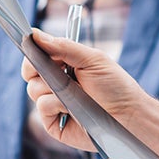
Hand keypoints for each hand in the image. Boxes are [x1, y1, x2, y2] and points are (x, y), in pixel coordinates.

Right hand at [22, 29, 148, 150]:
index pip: (37, 55)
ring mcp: (53, 104)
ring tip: (77, 92)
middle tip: (63, 71)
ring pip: (33, 90)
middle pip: (30, 73)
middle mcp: (55, 84)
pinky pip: (42, 108)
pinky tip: (73, 108)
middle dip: (42, 69)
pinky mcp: (53, 123)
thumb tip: (34, 35)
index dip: (33, 51)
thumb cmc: (115, 85)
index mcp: (64, 65)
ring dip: (54, 88)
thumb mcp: (92, 59)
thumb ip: (62, 46)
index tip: (34, 47)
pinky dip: (56, 105)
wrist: (128, 116)